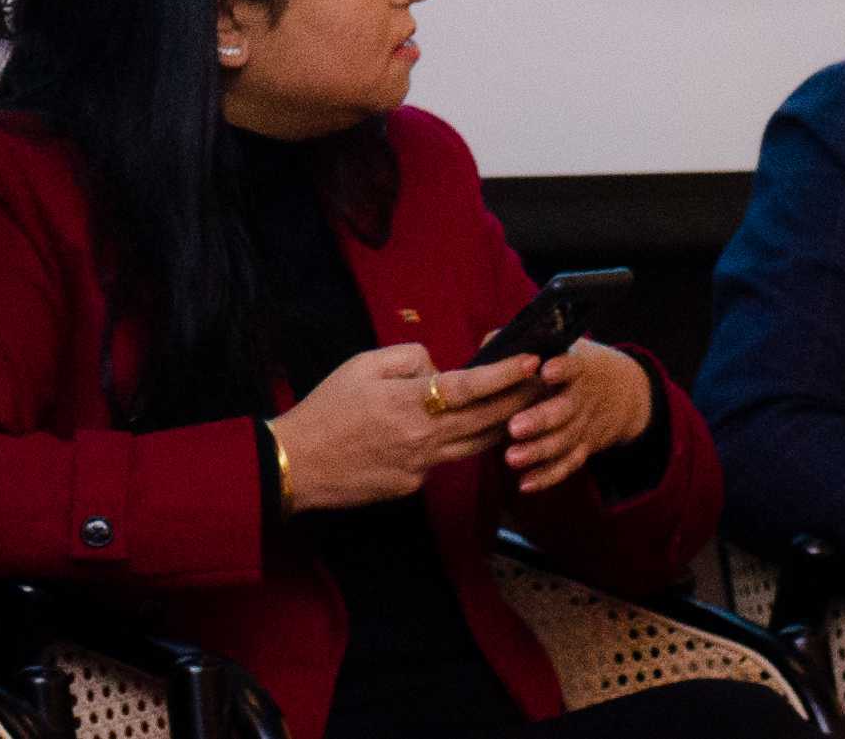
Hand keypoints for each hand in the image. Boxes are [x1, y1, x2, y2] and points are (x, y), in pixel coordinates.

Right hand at [266, 341, 538, 513]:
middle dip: (520, 400)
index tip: (531, 361)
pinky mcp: (414, 485)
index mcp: (409, 402)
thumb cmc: (326, 408)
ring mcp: (421, 466)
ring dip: (503, 426)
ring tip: (526, 408)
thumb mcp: (361, 365)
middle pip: (485, 419)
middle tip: (546, 384)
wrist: (298, 465)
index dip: (504, 374)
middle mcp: (423, 437)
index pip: (470, 387)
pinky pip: (444, 459)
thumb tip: (438, 367)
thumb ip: (407, 359)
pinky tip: (464, 432)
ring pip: (475, 444)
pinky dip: (457, 443)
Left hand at [500, 338, 659, 491]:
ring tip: (511, 458)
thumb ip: (524, 344)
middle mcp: (583, 398)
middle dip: (540, 419)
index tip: (546, 371)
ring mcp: (585, 425)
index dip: (563, 369)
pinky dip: (548, 476)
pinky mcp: (584, 447)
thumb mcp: (563, 346)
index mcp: (578, 367)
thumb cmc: (577, 364)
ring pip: (564, 441)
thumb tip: (489, 345)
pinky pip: (567, 464)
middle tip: (514, 427)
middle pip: (565, 410)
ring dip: (538, 451)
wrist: (626, 391)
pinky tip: (525, 484)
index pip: (573, 366)